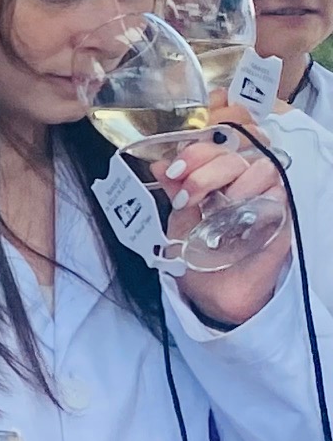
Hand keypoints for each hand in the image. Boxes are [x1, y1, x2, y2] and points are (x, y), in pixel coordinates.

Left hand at [155, 128, 290, 324]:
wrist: (213, 294)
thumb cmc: (198, 257)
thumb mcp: (179, 222)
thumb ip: (175, 193)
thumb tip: (158, 165)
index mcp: (218, 179)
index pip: (215, 146)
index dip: (196, 151)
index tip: (174, 170)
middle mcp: (243, 183)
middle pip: (235, 152)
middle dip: (207, 168)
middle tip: (189, 195)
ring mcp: (265, 197)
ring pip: (261, 165)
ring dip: (234, 181)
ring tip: (217, 205)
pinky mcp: (282, 216)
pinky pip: (279, 192)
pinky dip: (259, 195)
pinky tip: (241, 209)